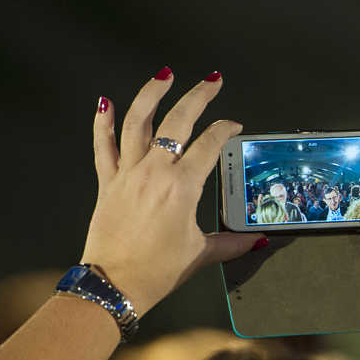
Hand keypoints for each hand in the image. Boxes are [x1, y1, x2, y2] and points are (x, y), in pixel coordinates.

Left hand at [80, 69, 254, 314]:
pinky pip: (103, 146)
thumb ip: (230, 243)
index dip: (225, 130)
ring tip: (165, 75)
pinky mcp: (108, 183)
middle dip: (198, 97)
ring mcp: (128, 174)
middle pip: (178, 121)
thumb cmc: (157, 271)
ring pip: (138, 122)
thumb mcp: (200, 254)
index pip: (209, 144)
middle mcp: (154, 173)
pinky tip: (105, 102)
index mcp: (182, 187)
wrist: (114, 284)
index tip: (233, 125)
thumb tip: (257, 241)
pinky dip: (102, 123)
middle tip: (212, 80)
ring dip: (151, 94)